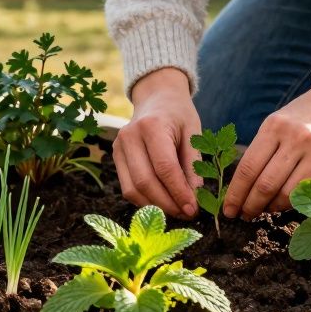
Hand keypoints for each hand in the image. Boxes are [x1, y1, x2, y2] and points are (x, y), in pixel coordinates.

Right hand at [113, 68, 201, 217]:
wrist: (156, 97)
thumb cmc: (178, 114)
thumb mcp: (193, 132)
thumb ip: (193, 164)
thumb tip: (195, 197)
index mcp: (151, 126)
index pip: (164, 167)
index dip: (179, 192)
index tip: (193, 209)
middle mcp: (130, 136)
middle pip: (145, 182)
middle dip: (167, 204)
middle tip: (187, 214)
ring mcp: (118, 147)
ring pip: (133, 189)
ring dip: (155, 206)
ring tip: (177, 211)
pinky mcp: (115, 157)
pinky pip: (128, 187)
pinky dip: (145, 200)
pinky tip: (163, 202)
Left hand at [224, 76, 310, 219]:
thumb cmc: (297, 119)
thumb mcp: (274, 124)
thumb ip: (260, 153)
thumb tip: (241, 192)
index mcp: (274, 127)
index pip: (248, 168)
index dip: (235, 194)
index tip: (228, 210)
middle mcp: (296, 138)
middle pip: (266, 185)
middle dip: (251, 206)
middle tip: (244, 216)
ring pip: (288, 194)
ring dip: (272, 208)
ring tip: (265, 209)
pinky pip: (309, 193)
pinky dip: (294, 203)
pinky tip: (285, 203)